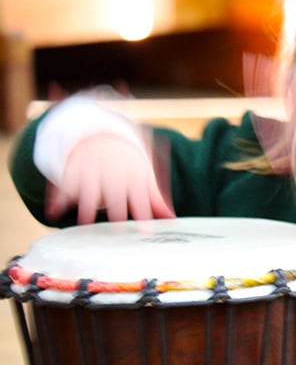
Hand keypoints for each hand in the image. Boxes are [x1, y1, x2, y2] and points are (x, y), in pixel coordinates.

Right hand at [45, 131, 173, 223]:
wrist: (101, 133)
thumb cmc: (129, 162)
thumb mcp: (145, 175)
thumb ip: (157, 198)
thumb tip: (172, 219)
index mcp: (134, 176)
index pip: (141, 197)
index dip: (144, 213)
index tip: (146, 231)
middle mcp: (113, 174)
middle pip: (115, 194)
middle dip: (117, 210)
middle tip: (118, 232)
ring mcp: (91, 171)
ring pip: (89, 189)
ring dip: (86, 206)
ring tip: (84, 223)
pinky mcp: (72, 171)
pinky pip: (64, 184)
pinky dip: (57, 198)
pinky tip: (53, 212)